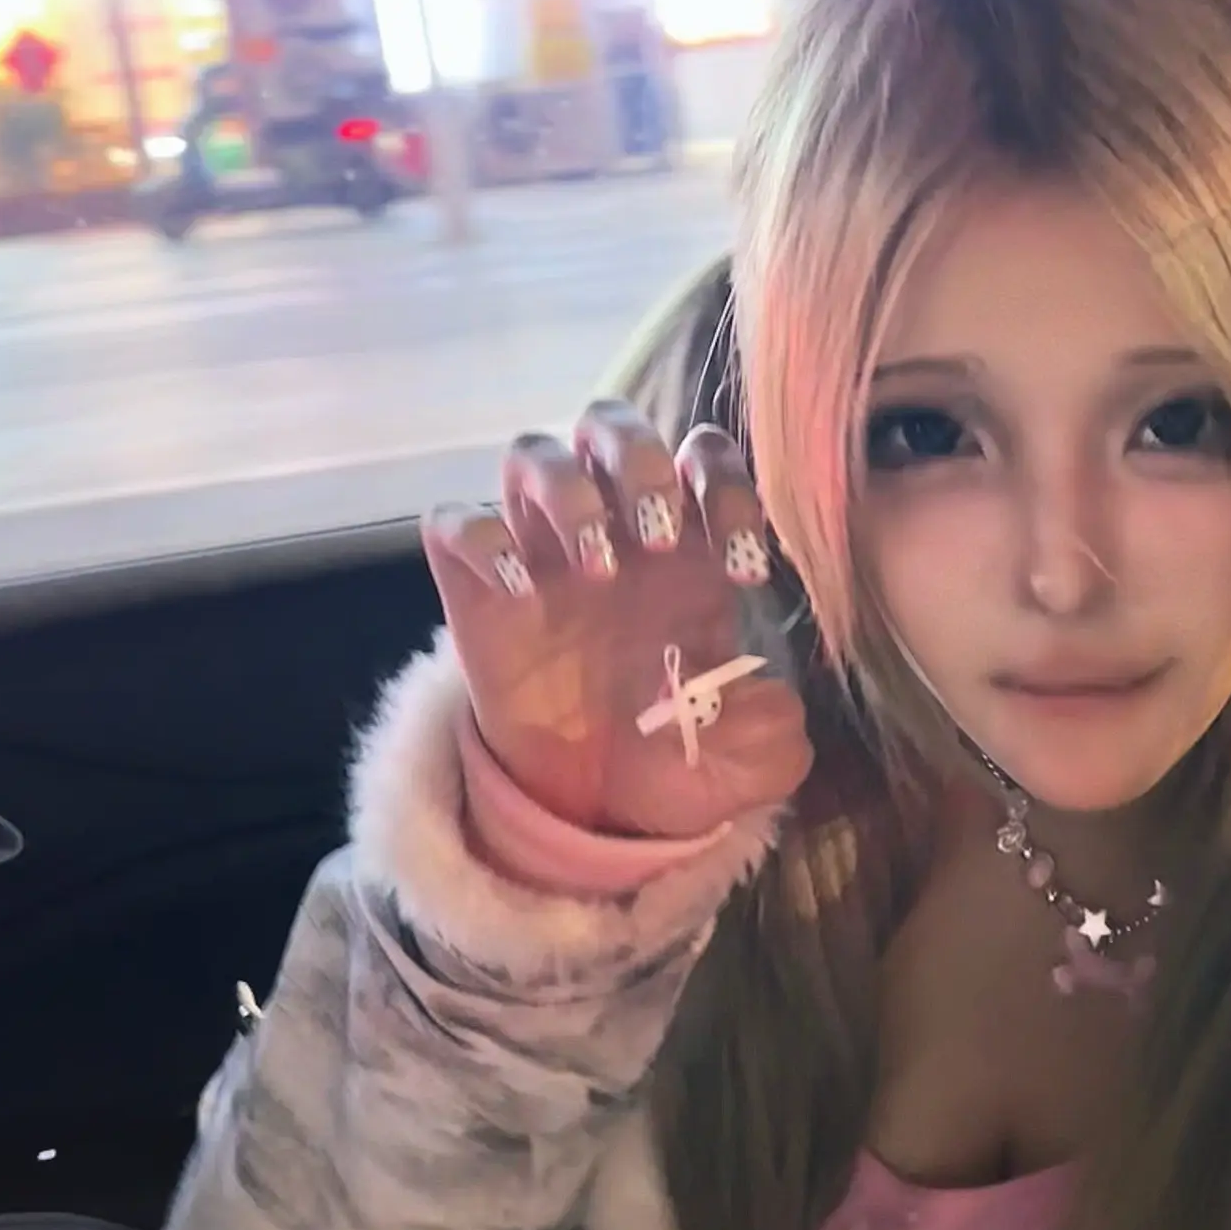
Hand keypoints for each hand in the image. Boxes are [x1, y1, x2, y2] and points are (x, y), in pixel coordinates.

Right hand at [421, 403, 813, 837]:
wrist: (593, 806)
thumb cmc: (675, 757)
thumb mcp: (748, 758)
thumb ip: (776, 728)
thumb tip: (772, 697)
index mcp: (686, 545)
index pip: (704, 457)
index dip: (729, 490)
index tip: (744, 571)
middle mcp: (609, 529)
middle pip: (612, 423)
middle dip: (640, 462)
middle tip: (660, 539)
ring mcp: (538, 552)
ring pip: (532, 453)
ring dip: (569, 494)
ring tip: (597, 572)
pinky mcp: (474, 588)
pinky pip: (454, 521)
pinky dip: (483, 541)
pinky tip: (518, 594)